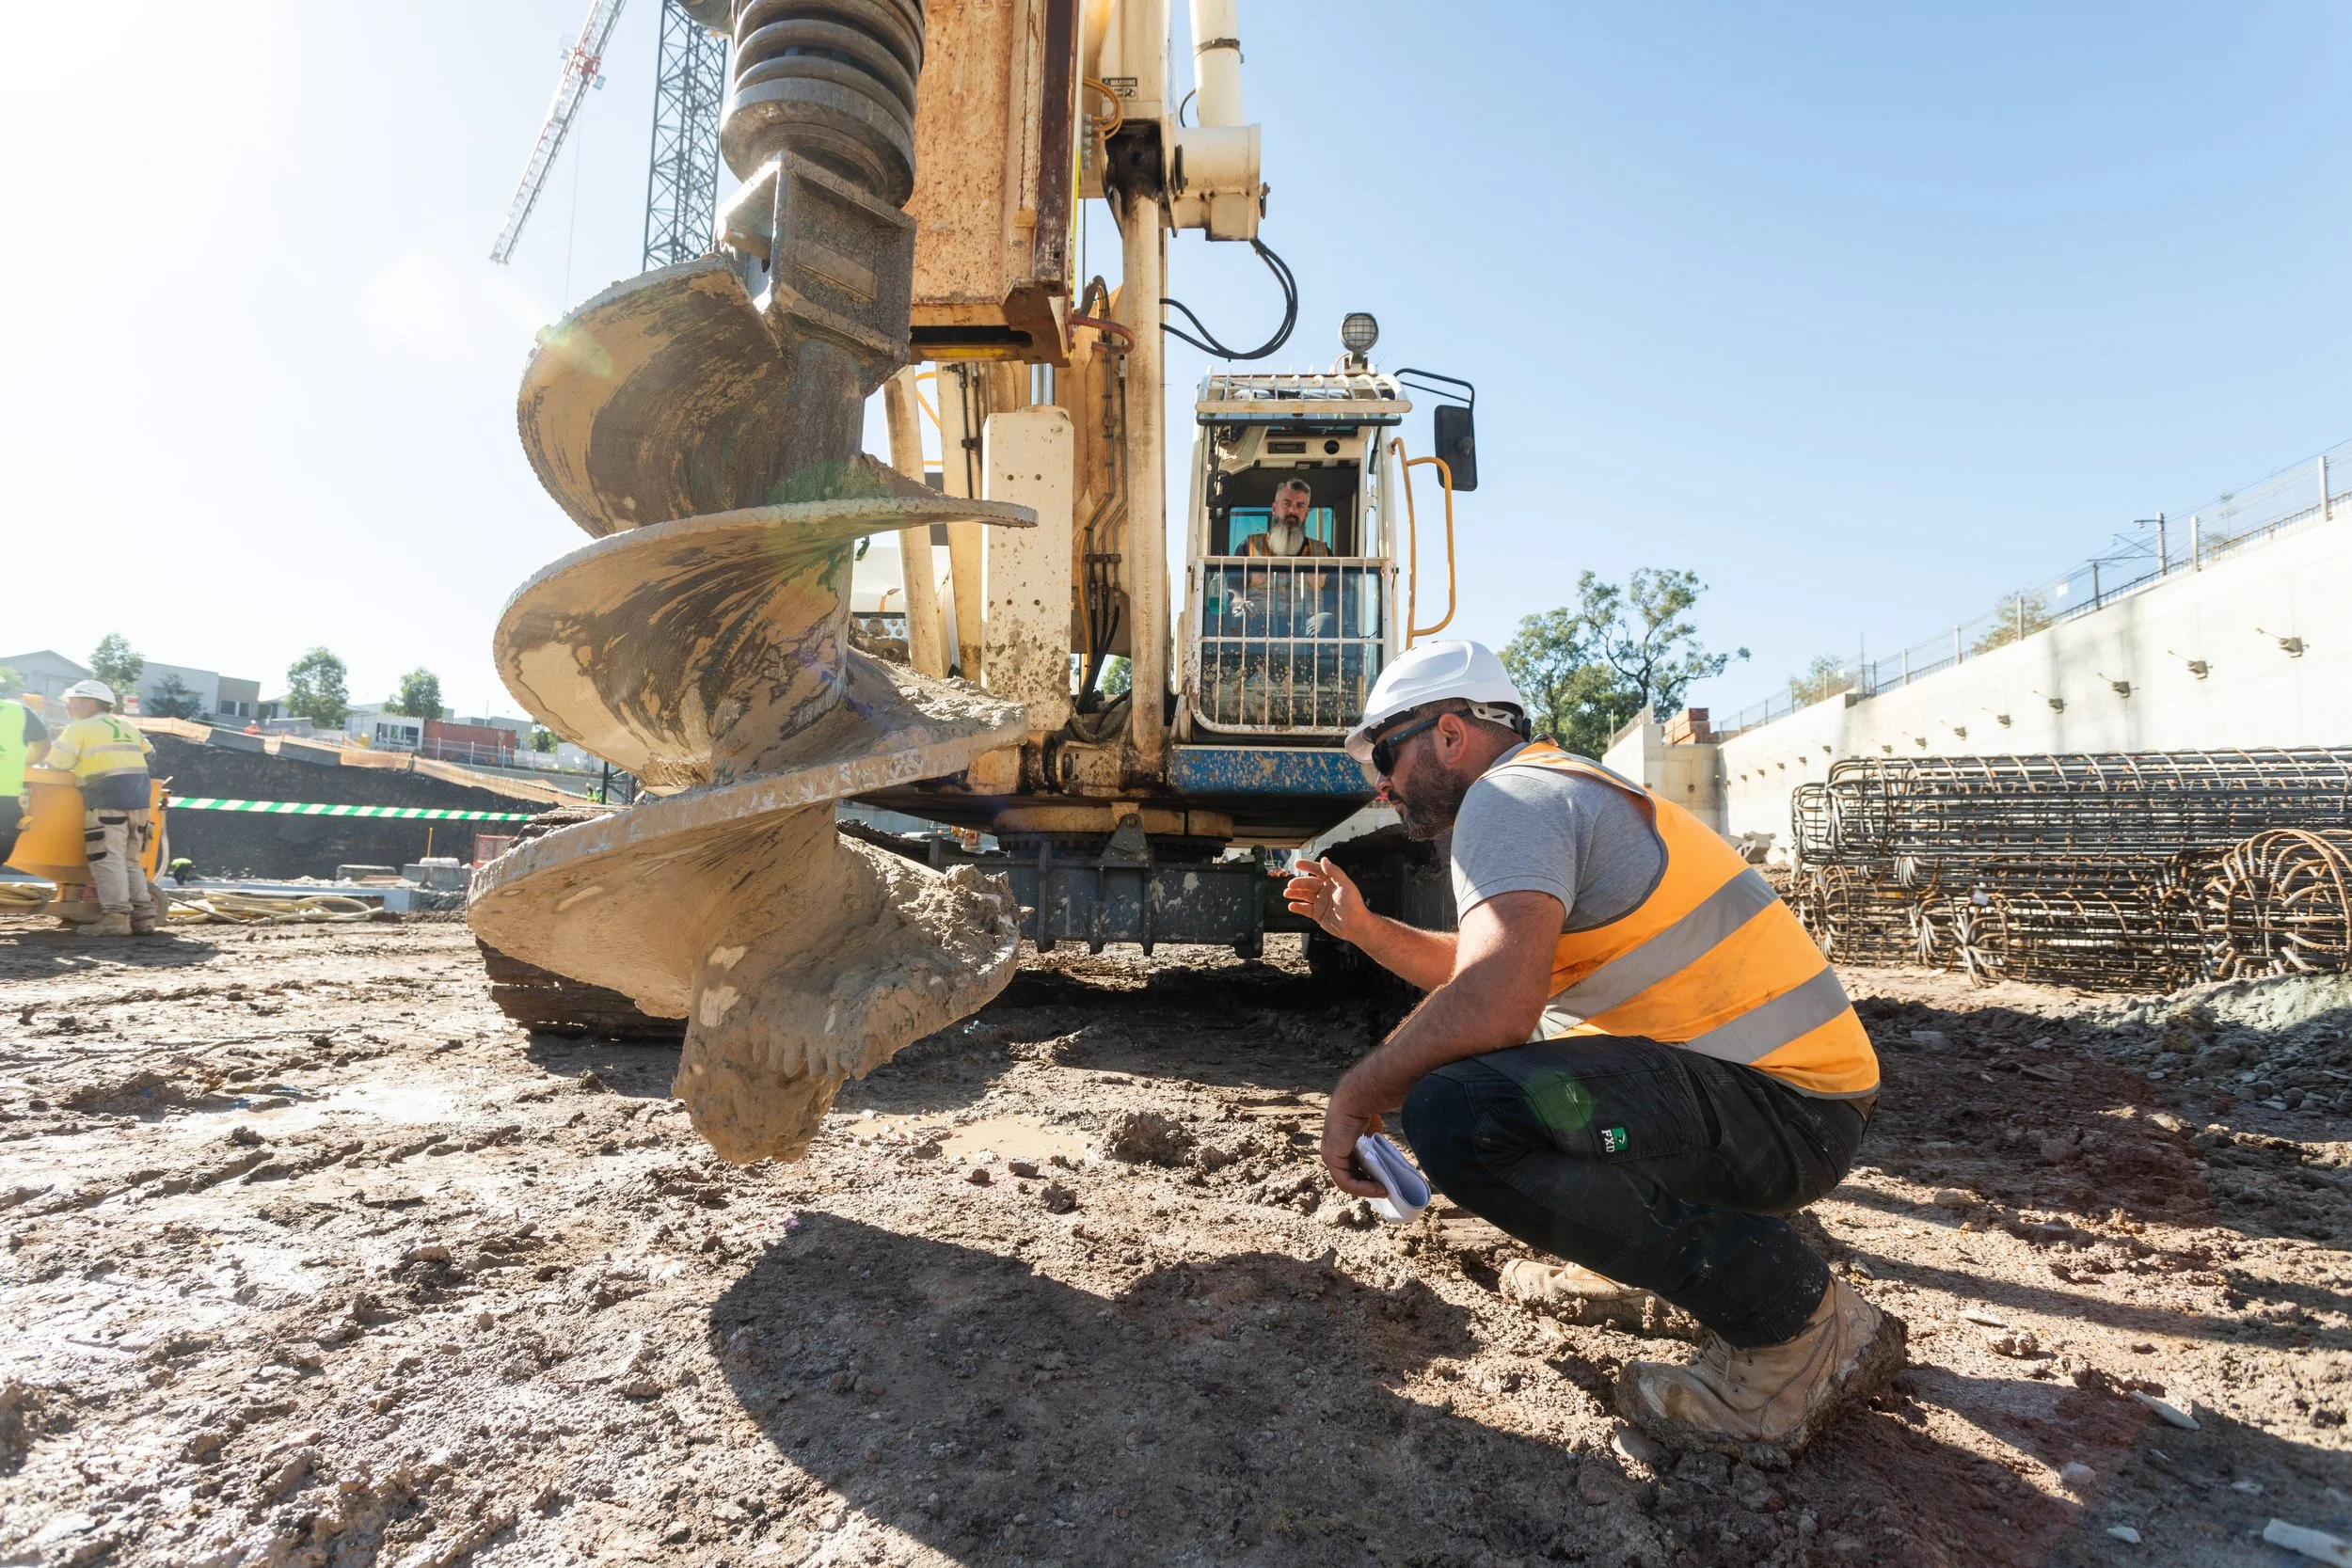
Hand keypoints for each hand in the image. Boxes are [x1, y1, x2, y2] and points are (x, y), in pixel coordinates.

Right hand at [1284, 856, 1363, 940]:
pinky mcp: (1318, 914)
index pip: (1318, 871)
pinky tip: (1291, 905)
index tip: (1297, 864)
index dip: (1308, 866)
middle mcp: (1326, 891)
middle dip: (1299, 883)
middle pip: (1309, 884)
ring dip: (1296, 893)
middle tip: (1290, 884)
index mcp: (1333, 883)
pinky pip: (1305, 909)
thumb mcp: (1345, 885)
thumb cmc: (1353, 905)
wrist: (1355, 926)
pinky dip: (1298, 907)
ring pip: (1305, 896)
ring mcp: (1321, 903)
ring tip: (1287, 893)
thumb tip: (1324, 860)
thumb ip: (1334, 872)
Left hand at [1320, 1083, 1389, 1198]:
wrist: (1357, 1099)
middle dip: (1368, 1185)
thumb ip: (1372, 1142)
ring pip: (1347, 1182)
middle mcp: (1332, 1150)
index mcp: (1341, 1144)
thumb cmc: (1367, 1108)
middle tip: (1386, 1189)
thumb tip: (1382, 1152)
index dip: (1368, 1176)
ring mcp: (1329, 1155)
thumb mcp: (1371, 1130)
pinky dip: (1362, 1188)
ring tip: (1384, 1190)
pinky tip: (1378, 1188)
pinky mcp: (1331, 1158)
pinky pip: (1345, 1182)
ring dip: (1367, 1190)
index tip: (1384, 1180)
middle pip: (1350, 1176)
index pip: (1352, 1166)